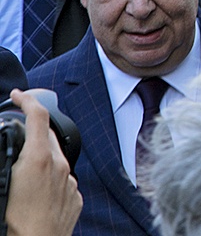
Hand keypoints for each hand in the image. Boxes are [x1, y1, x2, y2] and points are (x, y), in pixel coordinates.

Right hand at [5, 89, 81, 235]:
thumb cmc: (13, 224)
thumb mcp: (1, 182)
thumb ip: (5, 159)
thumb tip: (7, 149)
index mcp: (39, 159)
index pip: (37, 116)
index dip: (27, 100)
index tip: (19, 96)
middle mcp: (59, 166)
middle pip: (47, 136)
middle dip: (32, 129)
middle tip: (16, 132)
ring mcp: (69, 182)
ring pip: (57, 157)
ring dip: (42, 155)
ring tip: (23, 168)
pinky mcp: (75, 197)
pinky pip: (64, 178)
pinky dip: (51, 177)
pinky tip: (37, 190)